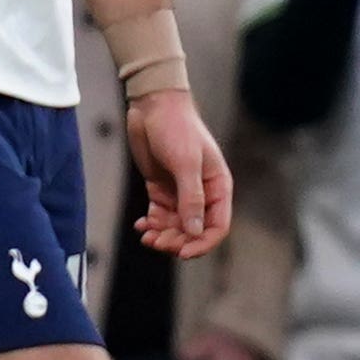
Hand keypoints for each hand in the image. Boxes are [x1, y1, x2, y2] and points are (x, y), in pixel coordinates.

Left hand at [127, 88, 231, 258]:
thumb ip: (191, 197)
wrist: (152, 106)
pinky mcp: (161, 188)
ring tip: (146, 236)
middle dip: (177, 240)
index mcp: (218, 188)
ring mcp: (180, 192)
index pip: (217, 226)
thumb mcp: (186, 163)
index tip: (182, 253)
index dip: (202, 243)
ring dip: (163, 235)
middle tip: (157, 243)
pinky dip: (152, 224)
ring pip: (176, 226)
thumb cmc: (176, 129)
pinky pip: (159, 215)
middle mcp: (202, 193)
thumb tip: (194, 231)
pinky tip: (141, 226)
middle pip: (194, 230)